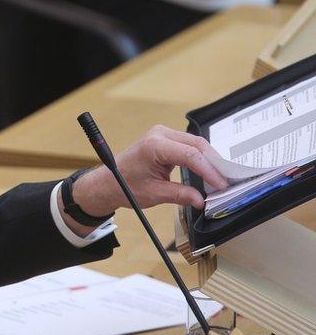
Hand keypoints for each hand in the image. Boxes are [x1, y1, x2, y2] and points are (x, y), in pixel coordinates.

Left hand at [71, 125, 228, 218]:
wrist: (107, 182)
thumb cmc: (123, 185)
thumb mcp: (154, 194)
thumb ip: (181, 195)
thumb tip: (202, 200)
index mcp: (154, 146)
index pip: (190, 155)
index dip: (209, 170)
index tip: (221, 184)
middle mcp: (159, 134)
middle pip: (197, 145)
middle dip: (214, 163)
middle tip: (227, 181)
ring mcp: (162, 134)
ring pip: (196, 144)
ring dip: (209, 160)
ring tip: (221, 178)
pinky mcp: (165, 139)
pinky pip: (189, 146)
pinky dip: (200, 157)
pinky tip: (208, 170)